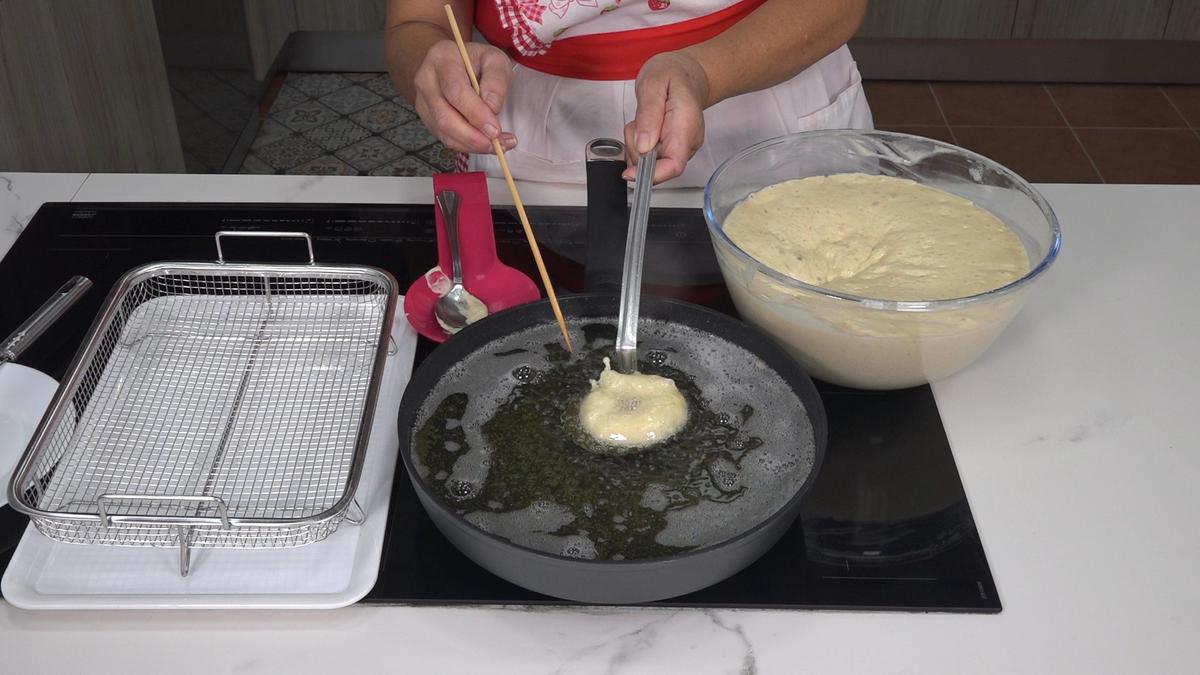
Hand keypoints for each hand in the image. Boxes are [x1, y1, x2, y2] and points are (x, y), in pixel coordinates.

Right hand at [412, 40, 516, 153]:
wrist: (456, 64)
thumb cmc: (476, 62)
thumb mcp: (495, 60)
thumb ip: (496, 80)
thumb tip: (492, 107)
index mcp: (442, 59)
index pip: (455, 91)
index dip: (475, 113)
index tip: (495, 129)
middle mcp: (426, 81)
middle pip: (444, 117)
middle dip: (473, 136)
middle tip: (498, 143)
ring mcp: (423, 102)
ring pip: (443, 132)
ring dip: (472, 144)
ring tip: (498, 145)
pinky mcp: (427, 118)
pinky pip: (445, 138)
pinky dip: (467, 146)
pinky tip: (485, 144)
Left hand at [623, 52, 709, 183]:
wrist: (685, 73)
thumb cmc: (671, 74)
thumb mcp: (653, 84)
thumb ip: (648, 114)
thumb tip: (644, 146)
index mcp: (686, 125)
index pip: (673, 165)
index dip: (651, 174)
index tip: (630, 173)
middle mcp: (687, 142)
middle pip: (658, 166)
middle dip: (637, 151)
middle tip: (637, 122)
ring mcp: (681, 147)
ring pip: (650, 163)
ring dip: (636, 145)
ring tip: (643, 118)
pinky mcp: (672, 149)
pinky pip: (649, 157)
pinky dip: (639, 145)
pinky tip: (646, 126)